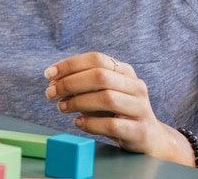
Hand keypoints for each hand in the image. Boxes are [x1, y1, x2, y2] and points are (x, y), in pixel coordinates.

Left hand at [44, 52, 189, 161]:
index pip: (96, 59)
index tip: (48, 74)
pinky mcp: (140, 131)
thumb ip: (80, 85)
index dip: (70, 64)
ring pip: (107, 98)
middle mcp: (136, 86)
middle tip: (51, 93)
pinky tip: (78, 123)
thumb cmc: (117, 112)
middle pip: (100, 76)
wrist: (149, 139)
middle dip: (70, 83)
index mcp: (125, 72)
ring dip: (78, 102)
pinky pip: (112, 124)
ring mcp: (141, 108)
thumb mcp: (101, 93)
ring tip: (62, 107)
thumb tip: (53, 82)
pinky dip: (90, 124)